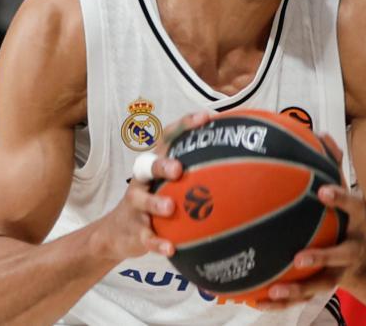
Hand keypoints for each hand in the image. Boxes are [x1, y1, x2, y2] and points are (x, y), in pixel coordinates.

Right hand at [91, 111, 214, 261]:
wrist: (117, 233)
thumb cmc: (156, 200)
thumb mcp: (170, 184)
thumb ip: (199, 172)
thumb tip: (248, 163)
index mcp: (155, 165)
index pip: (167, 138)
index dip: (185, 125)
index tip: (206, 117)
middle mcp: (143, 181)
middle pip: (148, 165)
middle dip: (163, 164)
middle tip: (178, 168)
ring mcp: (136, 206)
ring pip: (142, 200)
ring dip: (156, 203)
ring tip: (171, 208)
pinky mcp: (135, 231)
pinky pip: (146, 237)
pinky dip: (158, 242)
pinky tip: (171, 248)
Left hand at [253, 135, 365, 310]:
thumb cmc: (347, 221)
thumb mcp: (344, 196)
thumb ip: (334, 166)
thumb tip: (321, 133)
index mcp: (356, 221)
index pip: (355, 208)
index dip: (341, 200)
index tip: (323, 192)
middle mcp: (352, 248)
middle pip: (344, 254)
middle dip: (323, 257)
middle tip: (299, 257)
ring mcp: (340, 272)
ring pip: (322, 284)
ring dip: (299, 289)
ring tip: (276, 288)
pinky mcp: (325, 287)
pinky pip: (301, 297)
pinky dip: (279, 301)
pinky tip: (256, 300)